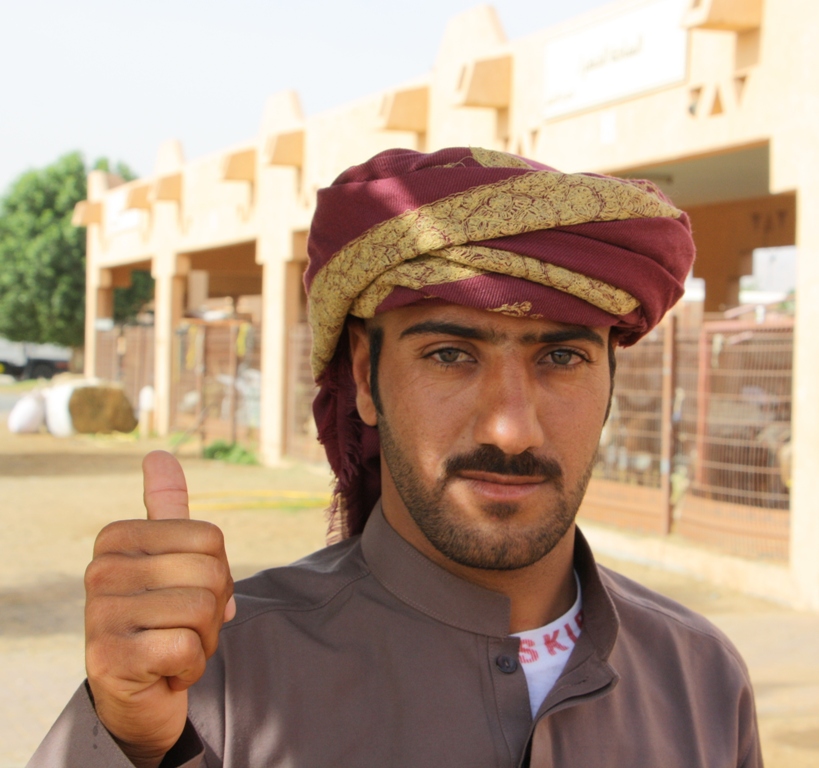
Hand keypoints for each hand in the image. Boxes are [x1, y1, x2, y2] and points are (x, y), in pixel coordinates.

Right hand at [84, 450, 234, 766]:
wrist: (139, 690)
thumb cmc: (161, 614)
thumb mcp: (169, 557)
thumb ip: (166, 507)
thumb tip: (158, 455)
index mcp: (116, 538)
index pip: (210, 537)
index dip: (217, 571)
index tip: (186, 591)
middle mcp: (100, 570)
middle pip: (210, 572)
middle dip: (214, 608)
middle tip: (185, 625)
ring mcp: (99, 614)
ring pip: (201, 610)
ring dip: (204, 638)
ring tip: (176, 645)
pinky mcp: (109, 657)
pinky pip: (186, 648)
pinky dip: (191, 666)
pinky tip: (167, 670)